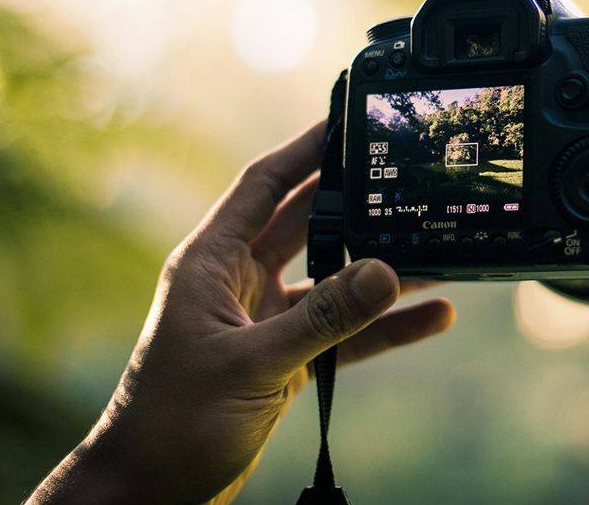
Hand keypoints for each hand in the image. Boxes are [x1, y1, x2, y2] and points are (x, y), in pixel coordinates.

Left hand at [30, 122, 455, 503]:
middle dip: (356, 202)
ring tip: (437, 248)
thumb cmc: (172, 422)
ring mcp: (264, 320)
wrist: (152, 490)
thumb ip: (323, 320)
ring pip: (333, 280)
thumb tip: (386, 272)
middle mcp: (239, 282)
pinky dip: (385, 326)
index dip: (304, 149)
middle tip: (406, 175)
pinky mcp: (285, 359)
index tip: (347, 120)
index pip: (263, 186)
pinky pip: (344, 332)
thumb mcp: (252, 364)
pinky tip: (431, 317)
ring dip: (380, 269)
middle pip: (307, 224)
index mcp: (212, 263)